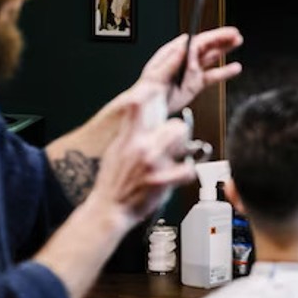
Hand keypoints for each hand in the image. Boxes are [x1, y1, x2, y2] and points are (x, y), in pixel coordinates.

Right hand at [87, 83, 197, 228]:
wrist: (108, 210)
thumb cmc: (113, 182)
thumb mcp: (115, 152)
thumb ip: (130, 132)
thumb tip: (138, 114)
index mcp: (128, 138)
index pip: (137, 105)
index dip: (150, 93)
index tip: (158, 87)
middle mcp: (141, 147)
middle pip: (177, 124)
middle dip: (181, 132)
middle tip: (175, 143)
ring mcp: (153, 163)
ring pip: (184, 142)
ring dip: (186, 150)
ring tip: (178, 158)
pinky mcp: (162, 181)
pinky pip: (189, 169)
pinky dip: (189, 173)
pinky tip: (181, 175)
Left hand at [139, 26, 243, 112]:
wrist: (149, 108)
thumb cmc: (147, 90)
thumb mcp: (156, 75)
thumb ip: (170, 62)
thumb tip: (182, 48)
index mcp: (173, 53)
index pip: (195, 41)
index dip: (211, 36)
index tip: (223, 33)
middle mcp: (184, 59)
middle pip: (206, 45)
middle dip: (221, 39)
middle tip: (235, 34)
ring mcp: (191, 71)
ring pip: (211, 57)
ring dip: (224, 49)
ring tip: (237, 42)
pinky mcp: (196, 84)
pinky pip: (213, 76)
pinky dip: (225, 72)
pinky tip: (235, 68)